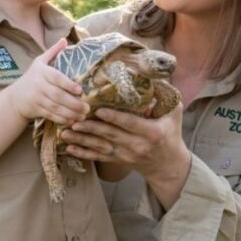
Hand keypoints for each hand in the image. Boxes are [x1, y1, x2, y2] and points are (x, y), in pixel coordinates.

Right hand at [7, 38, 88, 123]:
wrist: (15, 97)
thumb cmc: (31, 77)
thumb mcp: (39, 62)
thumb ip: (53, 52)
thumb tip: (65, 40)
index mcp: (42, 72)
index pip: (56, 78)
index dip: (68, 84)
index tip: (80, 90)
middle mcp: (38, 85)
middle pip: (57, 95)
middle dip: (73, 103)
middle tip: (87, 107)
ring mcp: (36, 98)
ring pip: (55, 107)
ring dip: (70, 113)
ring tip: (83, 115)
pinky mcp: (36, 110)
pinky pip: (51, 115)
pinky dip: (62, 119)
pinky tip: (72, 121)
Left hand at [61, 103, 188, 177]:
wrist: (167, 163)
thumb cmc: (171, 132)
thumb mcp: (174, 113)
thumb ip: (164, 96)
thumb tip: (152, 76)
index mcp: (152, 132)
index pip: (130, 124)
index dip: (114, 118)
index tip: (99, 111)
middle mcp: (138, 145)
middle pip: (111, 136)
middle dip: (91, 128)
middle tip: (74, 119)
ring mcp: (126, 155)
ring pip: (101, 147)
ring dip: (82, 141)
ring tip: (66, 133)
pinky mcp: (118, 161)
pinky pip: (98, 157)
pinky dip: (83, 154)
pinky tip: (69, 149)